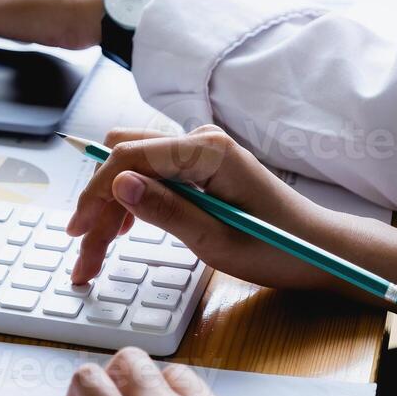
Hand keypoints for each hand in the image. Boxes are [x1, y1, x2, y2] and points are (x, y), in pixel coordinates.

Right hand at [65, 126, 332, 288]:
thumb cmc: (278, 248)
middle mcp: (201, 141)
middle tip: (84, 254)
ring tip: (96, 253)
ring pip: (132, 168)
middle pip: (124, 158)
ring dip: (109, 207)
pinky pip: (151, 175)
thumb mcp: (216, 240)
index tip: (77, 231)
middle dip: (97, 204)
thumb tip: (119, 183)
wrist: (319, 249)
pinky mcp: (201, 168)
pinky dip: (130, 202)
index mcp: (207, 150)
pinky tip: (121, 231)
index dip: (95, 193)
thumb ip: (165, 210)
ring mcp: (200, 152)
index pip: (129, 157)